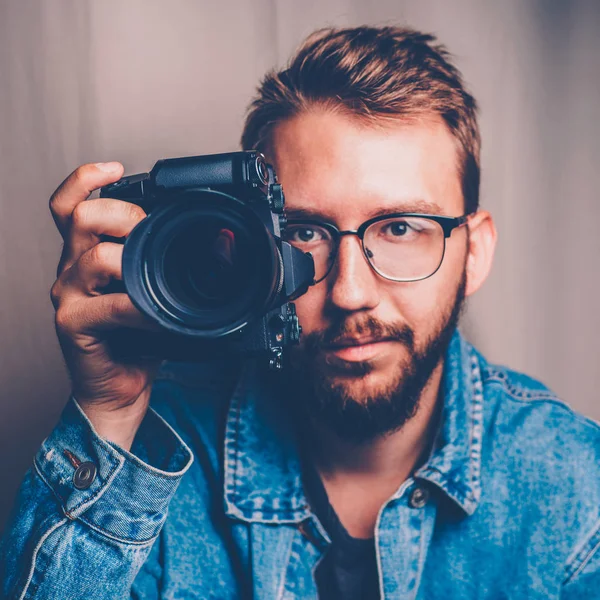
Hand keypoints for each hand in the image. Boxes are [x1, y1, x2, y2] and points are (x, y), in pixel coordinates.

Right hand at [50, 162, 160, 449]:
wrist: (120, 388)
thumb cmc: (138, 339)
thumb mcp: (151, 292)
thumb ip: (162, 266)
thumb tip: (218, 247)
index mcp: (87, 255)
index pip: (71, 205)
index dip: (86, 179)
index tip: (115, 167)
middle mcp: (72, 269)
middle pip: (80, 217)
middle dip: (122, 212)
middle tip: (148, 230)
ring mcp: (70, 295)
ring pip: (93, 256)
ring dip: (133, 258)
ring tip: (157, 275)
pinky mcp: (74, 324)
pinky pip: (112, 305)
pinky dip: (142, 308)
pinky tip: (159, 315)